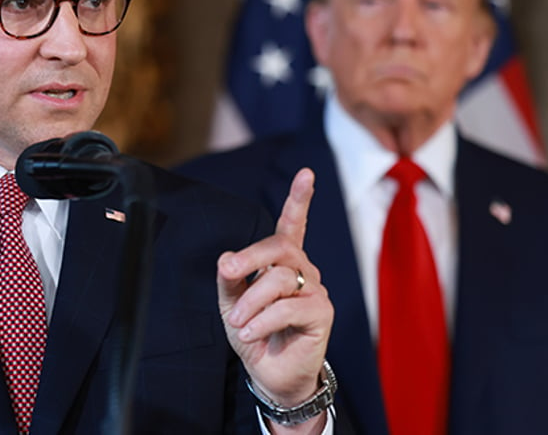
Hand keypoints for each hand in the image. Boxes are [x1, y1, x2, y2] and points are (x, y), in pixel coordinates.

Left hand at [217, 168, 332, 409]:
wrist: (271, 375)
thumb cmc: (254, 332)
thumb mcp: (232, 303)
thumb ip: (229, 279)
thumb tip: (226, 258)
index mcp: (283, 261)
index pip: (292, 225)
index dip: (299, 199)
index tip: (306, 173)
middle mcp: (303, 270)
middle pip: (279, 247)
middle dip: (250, 257)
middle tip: (228, 271)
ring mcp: (315, 290)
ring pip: (279, 279)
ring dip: (250, 302)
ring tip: (237, 323)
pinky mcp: (322, 313)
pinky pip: (287, 308)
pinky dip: (261, 321)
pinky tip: (250, 333)